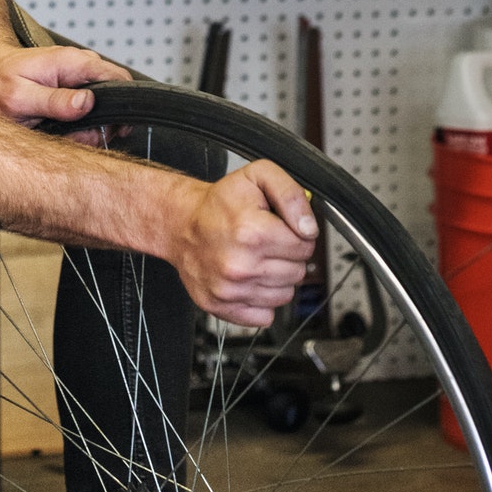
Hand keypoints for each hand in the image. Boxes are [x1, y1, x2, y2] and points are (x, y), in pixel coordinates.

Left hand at [0, 41, 130, 127]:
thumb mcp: (20, 97)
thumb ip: (54, 101)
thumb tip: (86, 102)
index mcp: (72, 63)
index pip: (117, 78)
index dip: (121, 106)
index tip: (110, 131)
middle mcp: (81, 65)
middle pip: (115, 96)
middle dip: (103, 123)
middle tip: (77, 138)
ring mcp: (79, 75)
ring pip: (103, 105)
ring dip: (91, 126)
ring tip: (63, 133)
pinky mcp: (75, 86)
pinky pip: (90, 108)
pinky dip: (82, 123)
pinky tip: (62, 129)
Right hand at [172, 160, 317, 326]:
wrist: (182, 224)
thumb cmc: (220, 203)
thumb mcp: (258, 176)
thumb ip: (291, 195)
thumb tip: (309, 229)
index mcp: (253, 233)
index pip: (305, 246)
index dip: (298, 234)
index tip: (281, 228)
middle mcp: (241, 266)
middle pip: (297, 272)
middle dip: (288, 256)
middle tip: (267, 242)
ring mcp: (230, 290)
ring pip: (285, 295)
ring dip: (277, 278)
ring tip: (257, 258)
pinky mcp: (222, 307)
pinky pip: (265, 315)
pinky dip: (262, 300)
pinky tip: (250, 279)